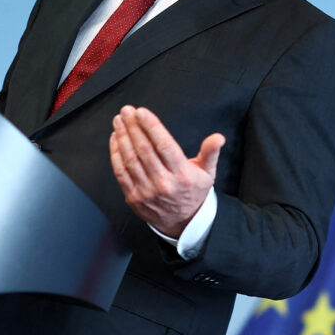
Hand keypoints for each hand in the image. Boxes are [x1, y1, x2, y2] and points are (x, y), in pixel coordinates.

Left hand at [109, 106, 223, 235]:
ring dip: (123, 137)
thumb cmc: (193, 192)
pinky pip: (121, 172)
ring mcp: (147, 192)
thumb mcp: (208, 173)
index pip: (164, 146)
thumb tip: (218, 138)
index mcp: (183, 175)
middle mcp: (164, 184)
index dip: (151, 127)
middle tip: (127, 111)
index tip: (141, 112)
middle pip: (145, 150)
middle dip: (133, 127)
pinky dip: (116, 153)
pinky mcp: (134, 198)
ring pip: (131, 159)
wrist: (182, 223)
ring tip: (119, 121)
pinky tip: (116, 139)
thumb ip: (210, 153)